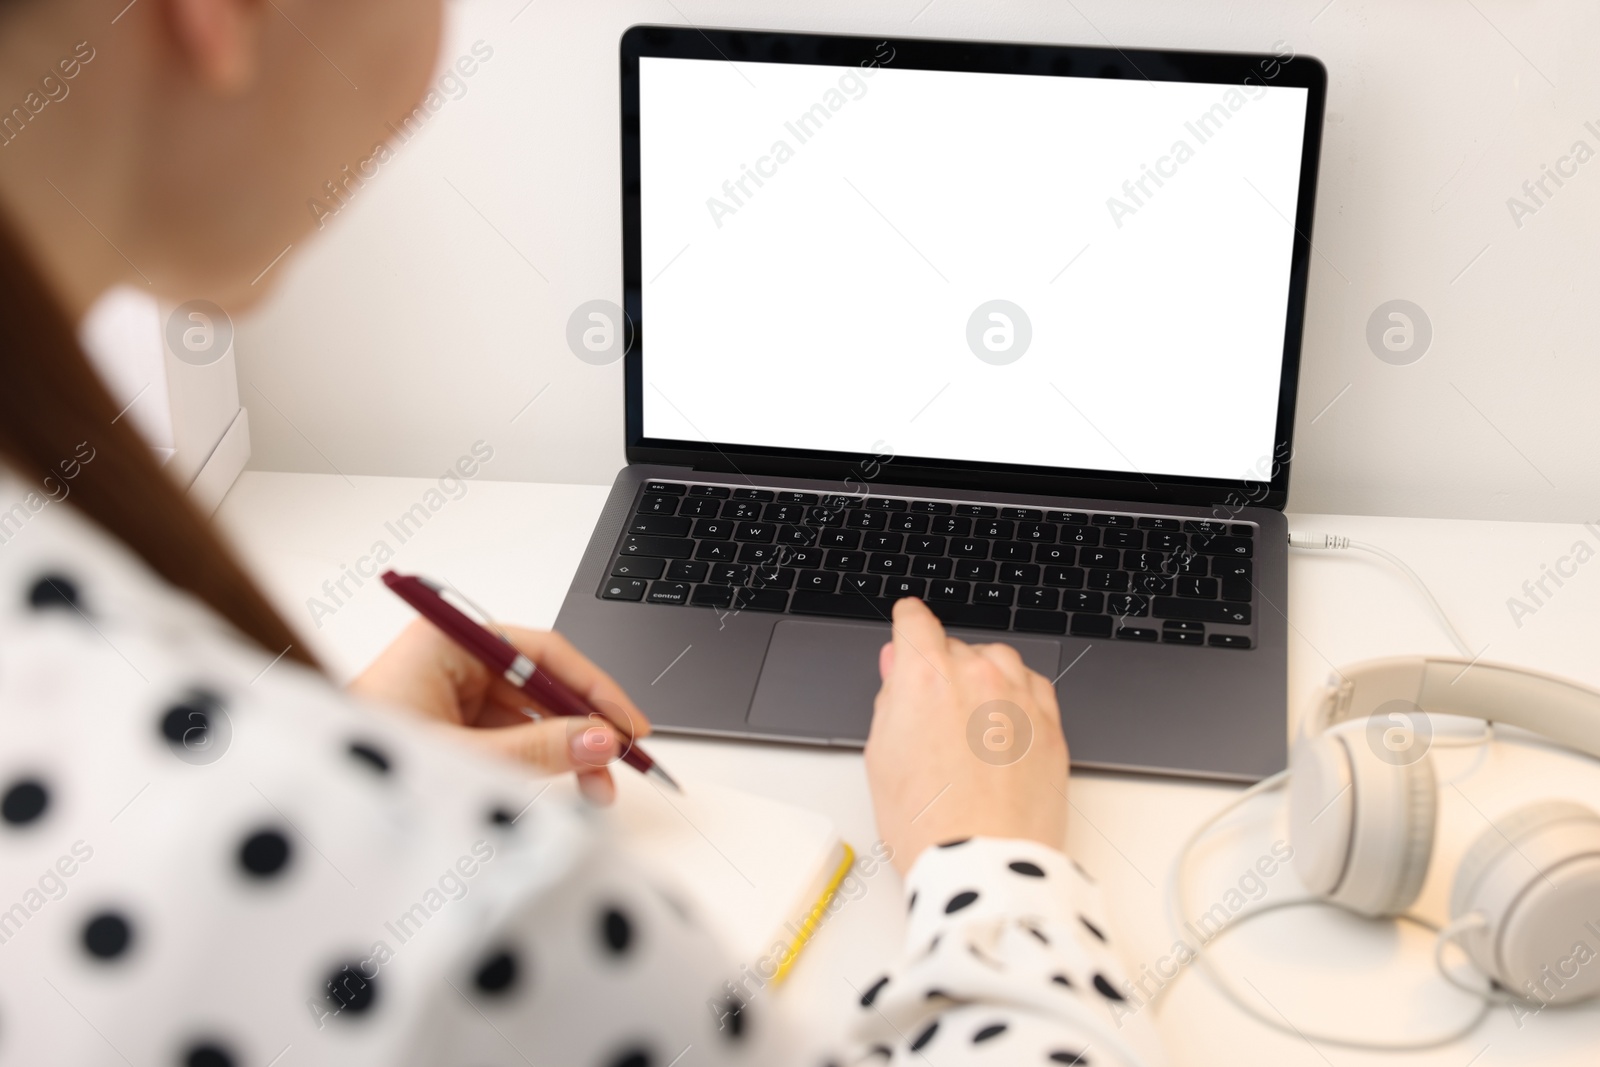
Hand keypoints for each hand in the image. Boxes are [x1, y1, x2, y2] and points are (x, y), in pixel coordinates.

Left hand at [348, 619, 650, 804]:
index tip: (629, 725)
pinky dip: (536, 761)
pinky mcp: (443, 726)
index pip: (542, 652)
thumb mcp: (469, 760)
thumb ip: (541, 749)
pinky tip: (563, 784)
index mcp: (446, 641)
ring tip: (596, 789)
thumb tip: (602, 738)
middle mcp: (448, 659)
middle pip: (539, 684)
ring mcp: (445, 693)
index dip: (594, 689)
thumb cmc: (367, 769)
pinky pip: (505, 736)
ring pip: (527, 715)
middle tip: (621, 763)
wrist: (308, 810)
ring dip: (565, 749)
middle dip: (583, 726)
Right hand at [865, 598, 1068, 873]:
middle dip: (942, 669)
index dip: (907, 623)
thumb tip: (897, 668)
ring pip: (1000, 661)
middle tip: (932, 715)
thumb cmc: (927, 822)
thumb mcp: (882, 755)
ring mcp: (1021, 698)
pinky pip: (1034, 687)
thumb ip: (891, 699)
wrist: (983, 863)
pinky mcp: (1052, 725)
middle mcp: (977, 676)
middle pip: (956, 647)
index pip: (915, 622)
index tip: (908, 625)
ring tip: (970, 723)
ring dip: (984, 677)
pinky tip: (1002, 727)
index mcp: (925, 677)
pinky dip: (1017, 696)